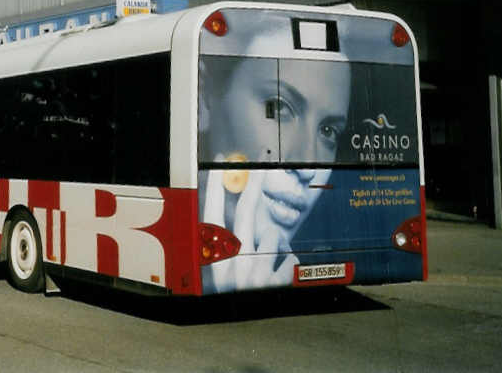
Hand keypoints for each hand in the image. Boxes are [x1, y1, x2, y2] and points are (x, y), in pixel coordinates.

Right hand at [203, 167, 297, 290]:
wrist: (241, 335)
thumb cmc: (224, 302)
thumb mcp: (211, 275)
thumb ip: (216, 249)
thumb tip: (218, 220)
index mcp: (213, 257)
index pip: (212, 213)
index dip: (215, 187)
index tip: (218, 165)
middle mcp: (234, 260)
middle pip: (245, 213)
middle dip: (252, 187)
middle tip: (259, 169)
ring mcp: (257, 270)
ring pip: (274, 235)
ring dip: (275, 241)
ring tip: (268, 256)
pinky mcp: (277, 282)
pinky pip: (290, 258)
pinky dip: (288, 261)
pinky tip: (280, 270)